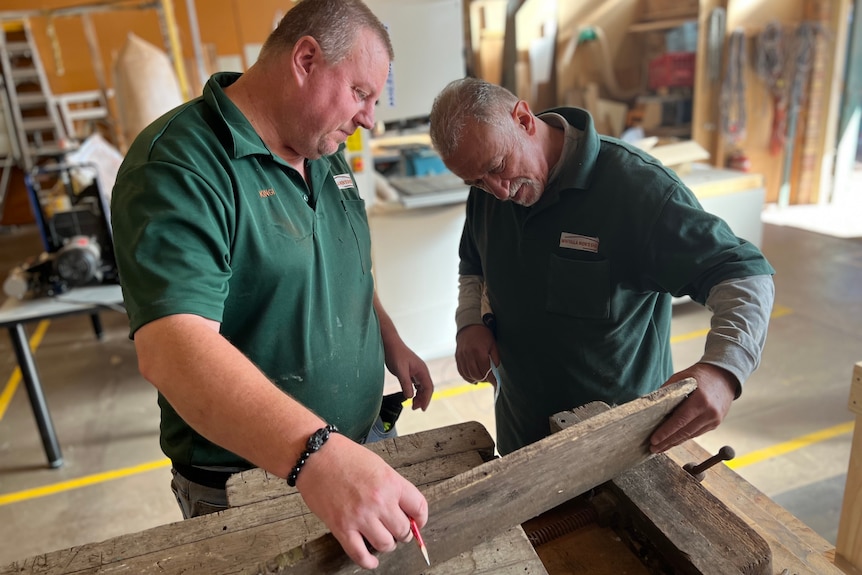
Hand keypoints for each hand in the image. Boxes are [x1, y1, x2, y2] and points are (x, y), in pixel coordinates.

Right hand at [296, 434, 427, 568]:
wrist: (315, 456)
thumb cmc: (343, 456)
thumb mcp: (378, 465)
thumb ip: (393, 487)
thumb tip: (404, 509)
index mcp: (391, 483)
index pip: (419, 508)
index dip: (420, 519)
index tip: (417, 522)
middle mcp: (379, 501)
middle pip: (403, 530)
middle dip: (403, 533)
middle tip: (397, 530)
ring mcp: (360, 516)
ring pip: (385, 544)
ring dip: (387, 544)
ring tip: (383, 539)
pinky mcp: (341, 527)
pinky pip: (360, 554)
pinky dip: (368, 561)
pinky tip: (371, 560)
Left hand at [384, 340, 433, 410]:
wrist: (390, 344)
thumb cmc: (396, 354)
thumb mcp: (400, 370)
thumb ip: (406, 383)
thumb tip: (410, 397)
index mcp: (422, 370)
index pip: (429, 388)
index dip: (427, 399)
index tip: (422, 409)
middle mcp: (421, 371)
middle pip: (426, 388)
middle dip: (422, 399)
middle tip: (414, 408)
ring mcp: (416, 371)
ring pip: (421, 387)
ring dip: (419, 396)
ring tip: (412, 404)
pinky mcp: (410, 371)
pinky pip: (416, 384)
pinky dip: (415, 391)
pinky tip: (410, 396)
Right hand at [455, 325, 499, 386]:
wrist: (469, 325)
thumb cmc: (484, 334)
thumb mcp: (493, 344)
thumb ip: (495, 357)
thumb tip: (496, 370)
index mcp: (479, 352)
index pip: (486, 370)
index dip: (492, 379)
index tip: (496, 384)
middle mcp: (469, 355)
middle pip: (476, 374)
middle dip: (484, 380)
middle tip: (490, 380)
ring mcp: (462, 356)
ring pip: (468, 374)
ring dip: (476, 379)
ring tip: (483, 379)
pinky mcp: (457, 357)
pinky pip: (461, 371)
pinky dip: (467, 377)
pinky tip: (473, 380)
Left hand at [649, 363, 737, 452]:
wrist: (724, 377)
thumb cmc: (700, 376)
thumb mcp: (682, 378)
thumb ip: (667, 391)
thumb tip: (651, 406)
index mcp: (701, 400)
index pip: (680, 420)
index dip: (666, 432)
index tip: (654, 440)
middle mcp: (709, 412)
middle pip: (684, 432)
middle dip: (667, 442)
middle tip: (653, 448)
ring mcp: (714, 420)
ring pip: (690, 435)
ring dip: (674, 442)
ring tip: (660, 447)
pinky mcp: (715, 424)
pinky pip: (696, 433)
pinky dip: (684, 437)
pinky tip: (673, 440)